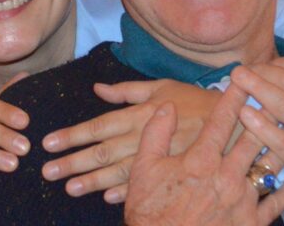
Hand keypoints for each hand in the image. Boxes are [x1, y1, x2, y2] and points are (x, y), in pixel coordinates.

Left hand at [41, 79, 219, 201]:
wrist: (235, 120)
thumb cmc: (195, 101)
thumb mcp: (162, 86)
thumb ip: (127, 90)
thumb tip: (97, 89)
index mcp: (140, 113)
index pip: (99, 125)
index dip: (73, 134)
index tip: (50, 143)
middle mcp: (145, 135)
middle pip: (103, 151)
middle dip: (74, 161)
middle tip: (48, 171)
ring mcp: (159, 157)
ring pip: (119, 171)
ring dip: (93, 181)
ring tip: (70, 188)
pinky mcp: (172, 171)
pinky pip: (146, 183)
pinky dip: (126, 191)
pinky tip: (107, 198)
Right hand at [125, 85, 283, 225]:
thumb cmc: (151, 213)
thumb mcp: (143, 170)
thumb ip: (155, 135)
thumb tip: (167, 107)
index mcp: (201, 161)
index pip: (221, 120)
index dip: (234, 96)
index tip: (245, 77)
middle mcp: (227, 176)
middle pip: (254, 136)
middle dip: (267, 111)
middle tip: (280, 91)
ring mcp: (243, 200)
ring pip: (270, 164)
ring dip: (282, 142)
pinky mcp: (253, 222)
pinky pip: (278, 201)